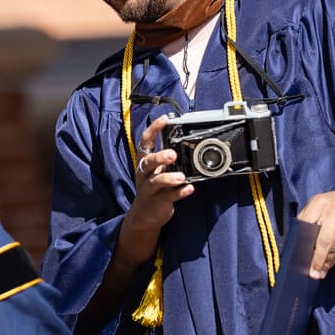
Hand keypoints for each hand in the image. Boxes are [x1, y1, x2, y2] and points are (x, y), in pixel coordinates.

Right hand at [119, 116, 194, 264]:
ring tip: (181, 177)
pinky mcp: (157, 202)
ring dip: (168, 178)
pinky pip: (169, 197)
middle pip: (148, 162)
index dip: (153, 130)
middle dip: (159, 157)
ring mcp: (149, 189)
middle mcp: (144, 174)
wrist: (145, 215)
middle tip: (172, 154)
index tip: (165, 119)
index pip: (145, 142)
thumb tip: (184, 140)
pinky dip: (180, 193)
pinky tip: (189, 189)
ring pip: (156, 181)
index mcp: (144, 162)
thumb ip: (166, 158)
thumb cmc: (154, 188)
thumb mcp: (156, 170)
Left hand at [297, 190, 334, 278]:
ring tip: (319, 273)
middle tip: (313, 273)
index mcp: (320, 203)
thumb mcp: (314, 205)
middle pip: (325, 240)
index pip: (309, 224)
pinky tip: (328, 266)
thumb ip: (306, 218)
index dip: (304, 242)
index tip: (300, 257)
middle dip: (319, 259)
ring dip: (327, 262)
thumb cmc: (327, 205)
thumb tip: (297, 241)